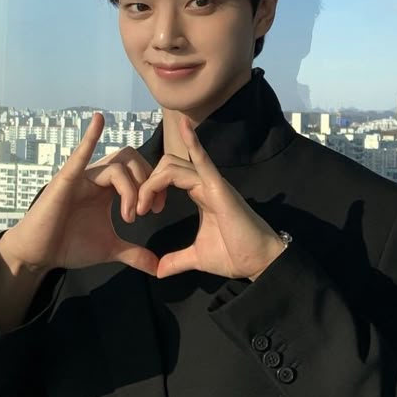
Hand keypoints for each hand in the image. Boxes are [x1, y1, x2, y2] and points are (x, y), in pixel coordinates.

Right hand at [0, 113, 158, 276]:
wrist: (40, 254)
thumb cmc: (69, 246)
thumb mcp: (110, 249)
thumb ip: (135, 254)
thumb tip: (158, 268)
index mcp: (108, 188)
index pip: (139, 171)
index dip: (153, 186)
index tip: (156, 209)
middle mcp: (96, 177)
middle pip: (132, 162)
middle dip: (147, 184)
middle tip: (149, 210)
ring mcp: (81, 177)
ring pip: (116, 168)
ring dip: (130, 191)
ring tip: (129, 217)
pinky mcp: (66, 181)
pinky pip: (80, 155)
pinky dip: (90, 137)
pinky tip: (99, 119)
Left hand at [136, 117, 285, 280]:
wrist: (259, 262)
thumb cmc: (235, 255)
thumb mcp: (197, 257)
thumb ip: (176, 260)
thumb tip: (158, 271)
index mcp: (200, 194)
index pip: (167, 176)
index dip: (149, 187)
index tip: (139, 211)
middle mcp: (205, 183)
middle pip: (166, 166)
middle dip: (146, 184)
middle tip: (137, 209)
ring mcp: (213, 183)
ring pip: (174, 165)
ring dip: (152, 183)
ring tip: (142, 207)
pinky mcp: (220, 188)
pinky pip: (203, 161)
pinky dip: (194, 143)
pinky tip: (185, 126)